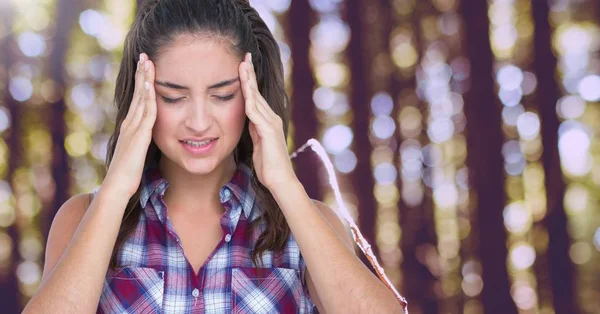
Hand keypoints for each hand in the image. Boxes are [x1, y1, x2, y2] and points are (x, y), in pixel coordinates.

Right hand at [103, 53, 156, 197]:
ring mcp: (133, 129)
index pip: (137, 100)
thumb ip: (140, 144)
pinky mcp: (139, 136)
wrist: (116, 188)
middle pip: (137, 94)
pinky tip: (151, 85)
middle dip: (141, 74)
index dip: (141, 83)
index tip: (145, 67)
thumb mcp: (135, 155)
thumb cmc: (126, 176)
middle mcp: (130, 124)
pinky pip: (147, 113)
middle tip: (145, 55)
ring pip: (141, 99)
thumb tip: (145, 141)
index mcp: (130, 127)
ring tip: (147, 61)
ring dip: (144, 79)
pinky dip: (149, 97)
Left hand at [238, 52, 296, 189]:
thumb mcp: (258, 145)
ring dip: (248, 81)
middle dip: (250, 74)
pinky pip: (255, 113)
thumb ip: (255, 132)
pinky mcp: (269, 131)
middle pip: (257, 92)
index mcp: (268, 121)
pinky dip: (249, 100)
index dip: (249, 82)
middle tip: (244, 56)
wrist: (281, 181)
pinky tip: (243, 89)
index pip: (256, 97)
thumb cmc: (269, 167)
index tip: (243, 67)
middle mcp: (272, 119)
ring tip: (242, 65)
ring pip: (256, 98)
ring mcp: (271, 124)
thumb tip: (249, 122)